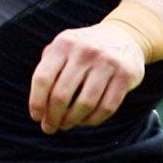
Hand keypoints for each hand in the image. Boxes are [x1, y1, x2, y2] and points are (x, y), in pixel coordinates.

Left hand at [27, 22, 147, 133]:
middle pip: (61, 95)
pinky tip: (85, 121)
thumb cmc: (83, 50)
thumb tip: (39, 110)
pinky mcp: (126, 74)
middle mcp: (85, 51)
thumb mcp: (63, 49)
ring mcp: (108, 62)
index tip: (36, 117)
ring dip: (72, 121)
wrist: (123, 35)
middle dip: (52, 117)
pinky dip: (93, 120)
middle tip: (49, 128)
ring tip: (66, 124)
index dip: (37, 103)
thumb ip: (47, 71)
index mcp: (64, 43)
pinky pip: (107, 107)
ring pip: (85, 105)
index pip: (42, 79)